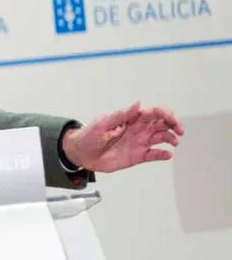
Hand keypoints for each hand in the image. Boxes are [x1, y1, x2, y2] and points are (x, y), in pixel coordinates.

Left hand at [63, 101, 182, 173]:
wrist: (81, 154)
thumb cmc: (89, 135)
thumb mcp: (103, 123)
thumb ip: (121, 115)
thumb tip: (137, 104)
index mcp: (131, 119)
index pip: (153, 113)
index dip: (165, 114)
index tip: (172, 120)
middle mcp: (138, 129)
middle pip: (162, 124)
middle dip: (174, 125)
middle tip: (179, 131)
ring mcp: (139, 142)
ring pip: (161, 137)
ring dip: (170, 138)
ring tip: (173, 142)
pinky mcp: (138, 155)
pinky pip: (154, 154)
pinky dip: (162, 154)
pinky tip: (167, 155)